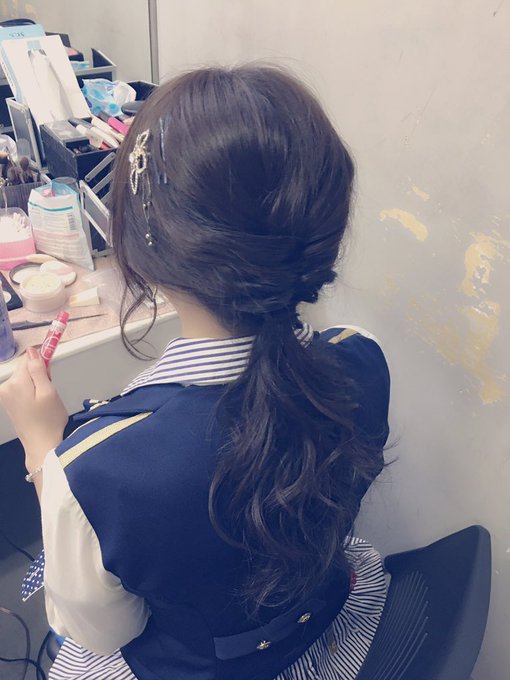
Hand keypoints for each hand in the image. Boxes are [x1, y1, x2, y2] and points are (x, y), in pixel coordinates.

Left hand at [0, 348, 67, 465]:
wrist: (42, 445)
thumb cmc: (49, 420)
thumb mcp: (49, 391)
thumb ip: (39, 370)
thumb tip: (31, 351)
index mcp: (15, 383)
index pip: (28, 359)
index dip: (42, 363)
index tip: (50, 374)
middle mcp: (5, 387)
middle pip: (24, 369)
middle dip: (39, 375)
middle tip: (49, 392)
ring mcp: (4, 396)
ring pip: (23, 378)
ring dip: (36, 384)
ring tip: (44, 401)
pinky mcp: (7, 402)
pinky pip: (20, 388)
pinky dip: (30, 392)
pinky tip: (37, 404)